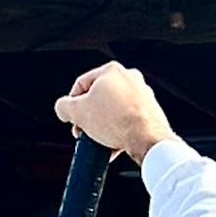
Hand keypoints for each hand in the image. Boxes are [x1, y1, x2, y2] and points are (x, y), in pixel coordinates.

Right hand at [54, 62, 174, 163]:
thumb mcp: (78, 112)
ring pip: (114, 111)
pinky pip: (129, 120)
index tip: (71, 121)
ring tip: (99, 142)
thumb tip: (63, 108)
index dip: (72, 105)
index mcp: (111, 70)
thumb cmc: (115, 121)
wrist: (148, 138)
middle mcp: (130, 77)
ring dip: (103, 127)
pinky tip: (113, 146)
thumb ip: (64, 107)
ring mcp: (143, 93)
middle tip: (84, 133)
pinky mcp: (152, 111)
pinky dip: (119, 131)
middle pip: (99, 98)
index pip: (82, 85)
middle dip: (88, 118)